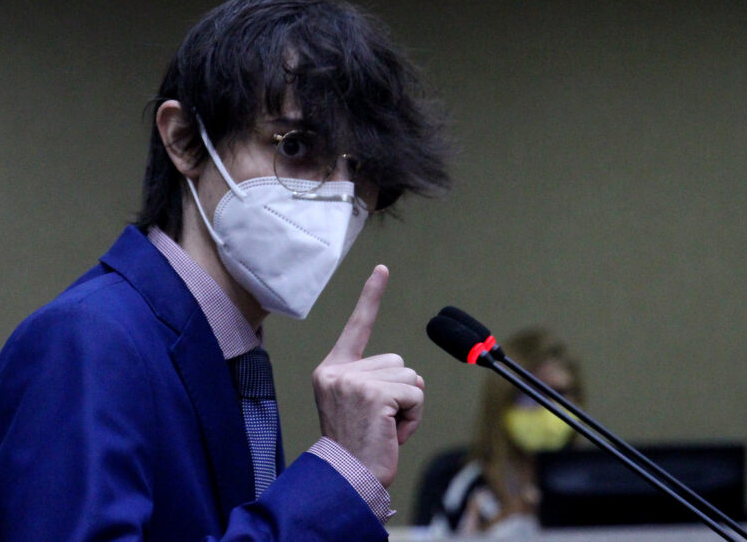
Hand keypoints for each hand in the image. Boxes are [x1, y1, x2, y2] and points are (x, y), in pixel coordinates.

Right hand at [312, 265, 424, 486]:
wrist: (346, 479)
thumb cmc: (357, 449)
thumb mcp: (358, 407)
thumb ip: (376, 383)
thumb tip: (412, 379)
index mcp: (331, 370)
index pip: (357, 327)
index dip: (371, 296)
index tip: (382, 268)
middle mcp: (338, 371)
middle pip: (398, 362)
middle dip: (401, 393)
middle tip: (380, 423)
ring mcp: (354, 381)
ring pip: (410, 378)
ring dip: (408, 407)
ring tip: (384, 429)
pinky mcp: (374, 394)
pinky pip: (415, 394)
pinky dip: (413, 417)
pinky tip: (391, 433)